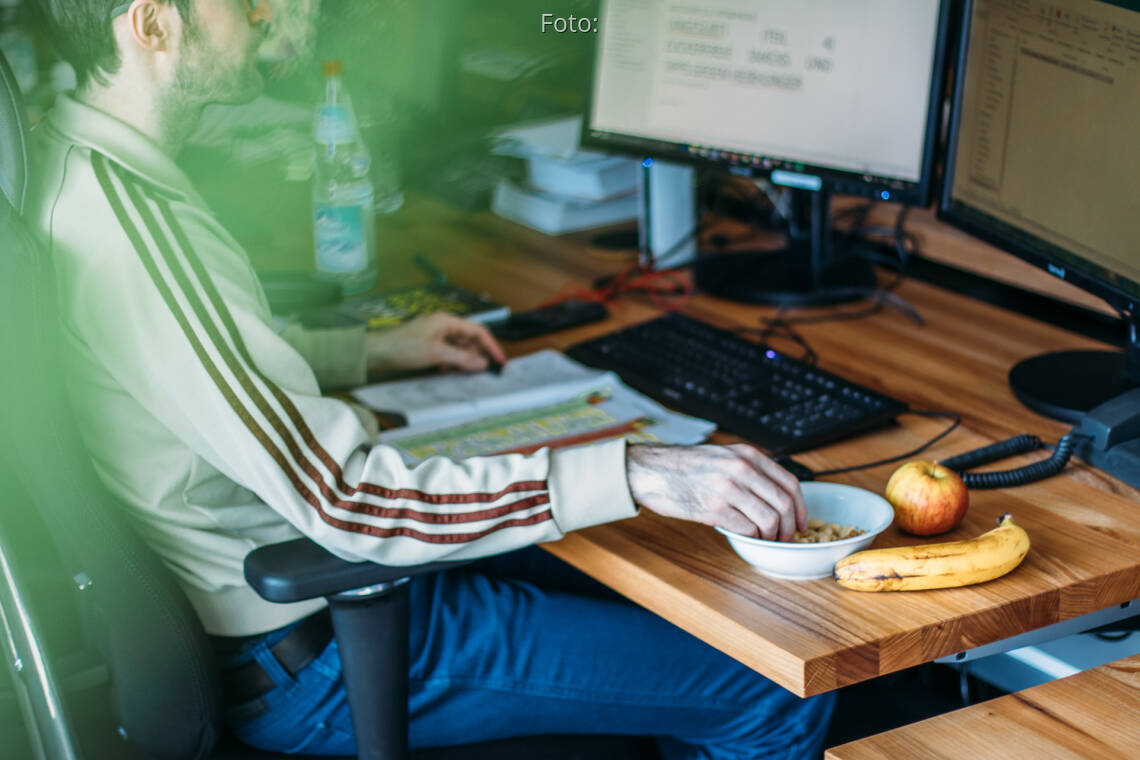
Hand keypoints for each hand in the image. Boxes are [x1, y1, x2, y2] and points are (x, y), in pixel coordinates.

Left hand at [366, 313, 506, 373]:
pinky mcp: (427, 344)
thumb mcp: (437, 353)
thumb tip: (483, 363)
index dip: (491, 346)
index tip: (501, 362)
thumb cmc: (404, 348)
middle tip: (484, 371)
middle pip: (469, 339)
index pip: (477, 331)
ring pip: (459, 347)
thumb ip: (462, 358)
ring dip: (463, 360)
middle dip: (477, 355)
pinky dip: (451, 361)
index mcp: (447, 321)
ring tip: (463, 372)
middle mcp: (443, 325)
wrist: (375, 352)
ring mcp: (435, 334)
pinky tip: (446, 369)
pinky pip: (447, 352)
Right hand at [626, 444, 806, 540]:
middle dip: (790, 527)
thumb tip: (775, 494)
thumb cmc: (684, 466)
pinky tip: (744, 535)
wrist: (650, 471)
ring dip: (771, 536)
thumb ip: (749, 469)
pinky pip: (747, 529)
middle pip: (784, 504)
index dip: (801, 508)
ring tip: (764, 539)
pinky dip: (751, 537)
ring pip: (769, 520)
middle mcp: (741, 469)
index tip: (801, 522)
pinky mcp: (714, 509)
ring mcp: (728, 489)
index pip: (790, 483)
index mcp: (747, 455)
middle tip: (785, 537)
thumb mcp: (722, 455)